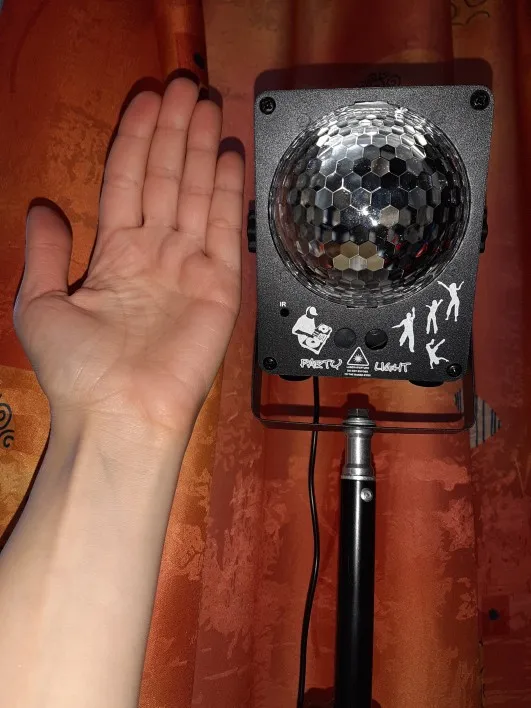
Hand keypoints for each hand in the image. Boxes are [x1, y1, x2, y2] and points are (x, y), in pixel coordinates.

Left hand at [14, 78, 243, 433]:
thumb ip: (46, 252)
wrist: (122, 412)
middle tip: (188, 86)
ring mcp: (189, 265)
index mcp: (113, 253)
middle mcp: (154, 253)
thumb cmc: (78, 369)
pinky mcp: (219, 283)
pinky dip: (229, 189)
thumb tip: (44, 206)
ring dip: (203, 148)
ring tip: (210, 105)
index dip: (136, 138)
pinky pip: (225, 227)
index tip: (148, 99)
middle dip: (175, 131)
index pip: (126, 181)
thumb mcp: (41, 304)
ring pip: (196, 192)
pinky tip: (231, 154)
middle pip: (165, 177)